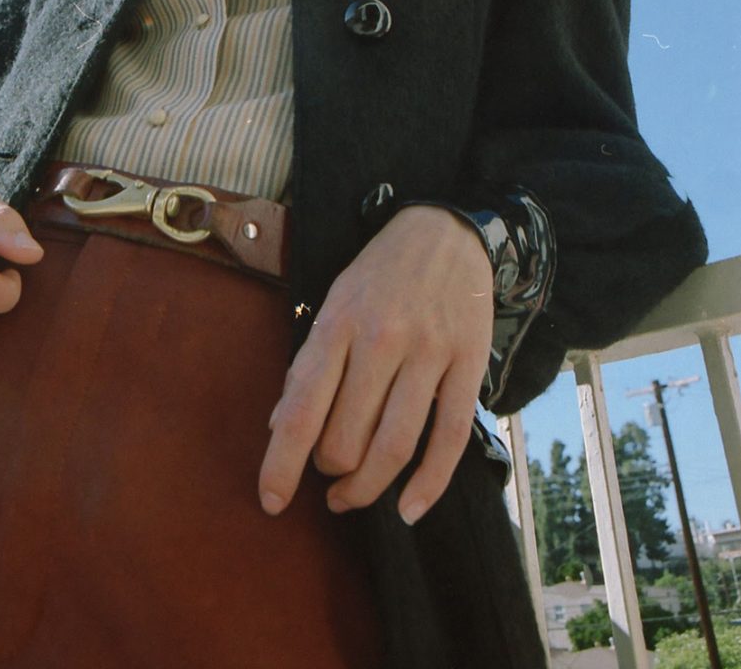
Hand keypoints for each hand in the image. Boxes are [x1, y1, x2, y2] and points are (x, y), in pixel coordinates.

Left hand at [258, 205, 492, 524]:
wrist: (446, 231)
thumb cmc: (379, 275)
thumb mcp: (333, 303)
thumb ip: (309, 365)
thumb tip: (280, 428)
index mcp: (338, 322)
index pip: (303, 408)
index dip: (283, 463)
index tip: (271, 502)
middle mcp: (381, 338)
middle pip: (347, 438)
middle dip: (329, 471)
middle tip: (327, 474)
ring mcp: (429, 353)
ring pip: (394, 446)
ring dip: (367, 487)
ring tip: (351, 496)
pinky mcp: (469, 364)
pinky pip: (449, 440)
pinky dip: (428, 485)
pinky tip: (408, 509)